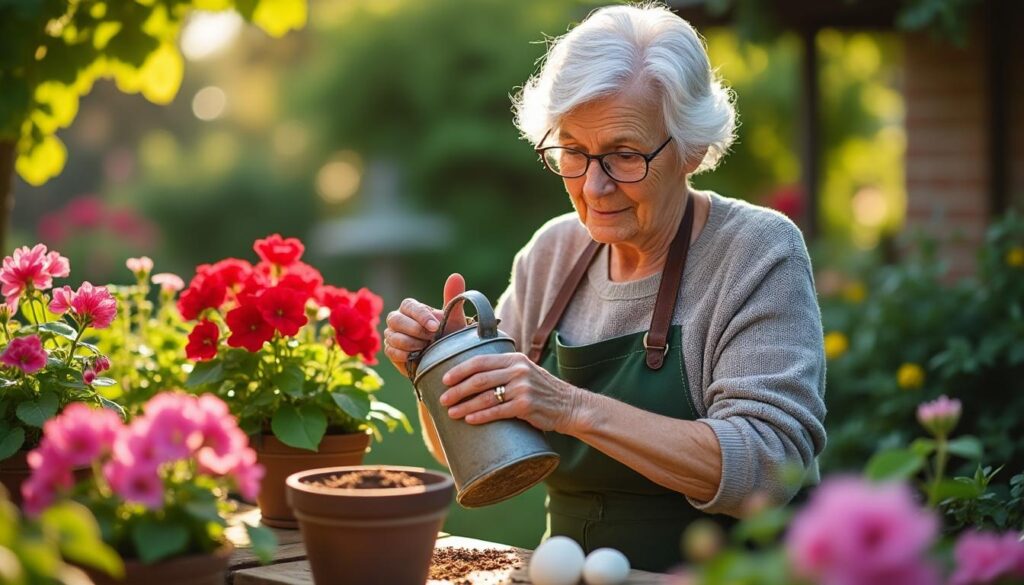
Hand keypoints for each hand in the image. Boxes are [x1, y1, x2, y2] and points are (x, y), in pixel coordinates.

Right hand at [383, 273, 466, 376]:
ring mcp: (391, 335)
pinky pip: (391, 351)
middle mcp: (397, 318)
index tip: (435, 327)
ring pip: (393, 337)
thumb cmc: (448, 335)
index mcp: (411, 307)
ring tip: (427, 348)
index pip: (410, 306)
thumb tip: (456, 276)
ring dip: (412, 344)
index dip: (421, 317)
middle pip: (396, 320)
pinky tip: (417, 356)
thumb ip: (453, 297)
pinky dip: (405, 355)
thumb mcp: (454, 318)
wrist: (444, 359)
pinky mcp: (390, 351)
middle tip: (432, 339)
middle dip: (415, 331)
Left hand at [438, 351, 584, 432]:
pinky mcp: (526, 406)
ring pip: (486, 397)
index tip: (445, 379)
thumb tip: (473, 374)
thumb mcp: (526, 371)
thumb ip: (504, 369)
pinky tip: (469, 420)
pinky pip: (497, 412)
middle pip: (479, 379)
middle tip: (443, 399)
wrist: (569, 406)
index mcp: (514, 359)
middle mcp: (518, 371)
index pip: (480, 361)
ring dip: (465, 405)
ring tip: (451, 412)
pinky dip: (481, 416)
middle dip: (457, 390)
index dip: (460, 370)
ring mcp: (523, 388)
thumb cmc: (542, 390)